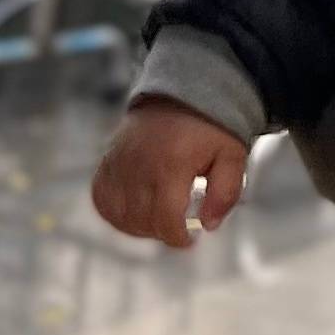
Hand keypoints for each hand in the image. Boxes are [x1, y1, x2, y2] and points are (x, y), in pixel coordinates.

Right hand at [92, 99, 250, 249]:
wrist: (180, 94)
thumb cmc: (209, 126)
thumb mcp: (232, 155)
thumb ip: (225, 192)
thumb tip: (210, 225)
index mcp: (172, 165)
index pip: (166, 219)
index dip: (178, 238)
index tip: (190, 240)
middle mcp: (139, 166)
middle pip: (142, 221)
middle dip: (163, 231)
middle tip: (179, 226)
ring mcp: (119, 164)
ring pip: (119, 215)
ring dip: (139, 226)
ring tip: (160, 219)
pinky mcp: (107, 163)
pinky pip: (102, 199)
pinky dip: (116, 212)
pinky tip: (136, 211)